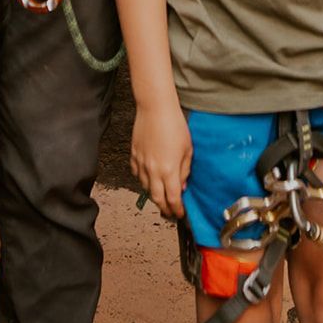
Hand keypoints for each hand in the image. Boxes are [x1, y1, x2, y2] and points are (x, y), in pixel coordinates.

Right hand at [131, 98, 192, 218]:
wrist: (155, 108)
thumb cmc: (174, 124)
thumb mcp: (188, 149)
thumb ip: (185, 171)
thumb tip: (182, 186)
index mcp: (169, 170)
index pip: (173, 198)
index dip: (177, 209)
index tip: (180, 214)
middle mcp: (153, 170)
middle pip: (157, 199)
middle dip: (164, 208)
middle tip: (170, 212)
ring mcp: (141, 163)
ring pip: (145, 188)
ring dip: (154, 195)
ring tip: (161, 197)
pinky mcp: (134, 155)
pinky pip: (137, 175)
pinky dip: (143, 181)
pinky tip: (149, 180)